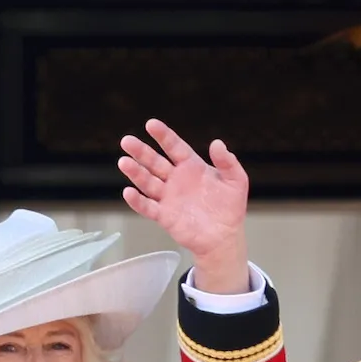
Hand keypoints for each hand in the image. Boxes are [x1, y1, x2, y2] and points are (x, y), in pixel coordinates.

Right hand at [117, 119, 251, 291]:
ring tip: (124, 162)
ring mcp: (168, 197)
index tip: (151, 124)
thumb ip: (228, 162)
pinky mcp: (164, 216)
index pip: (174, 147)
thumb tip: (217, 143)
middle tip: (127, 141)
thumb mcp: (236, 181)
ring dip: (136, 172)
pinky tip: (129, 192)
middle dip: (141, 151)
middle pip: (155, 162)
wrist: (225, 237)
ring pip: (147, 182)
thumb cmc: (230, 208)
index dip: (163, 136)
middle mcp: (175, 179)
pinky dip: (138, 201)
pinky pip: (148, 207)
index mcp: (191, 167)